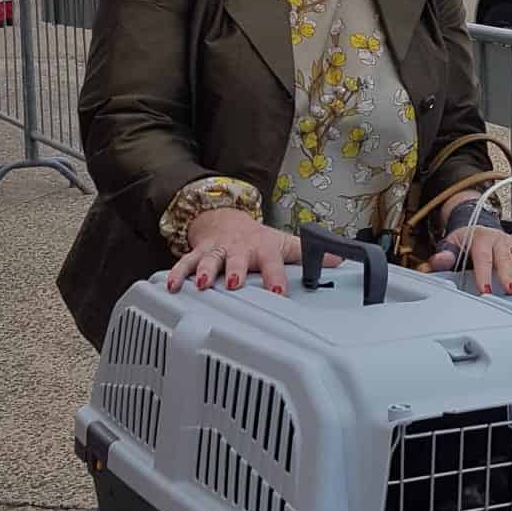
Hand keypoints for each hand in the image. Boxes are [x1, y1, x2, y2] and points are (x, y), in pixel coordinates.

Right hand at [167, 209, 334, 295]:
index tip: (277, 291)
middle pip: (236, 259)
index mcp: (262, 249)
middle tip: (234, 282)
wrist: (226, 219)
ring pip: (209, 261)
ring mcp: (217, 252)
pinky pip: (184, 263)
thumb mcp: (285, 243)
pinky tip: (172, 286)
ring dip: (204, 272)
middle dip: (234, 270)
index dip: (275, 277)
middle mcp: (239, 249)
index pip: (271, 263)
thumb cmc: (258, 238)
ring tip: (201, 284)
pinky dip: (177, 274)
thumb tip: (339, 259)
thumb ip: (309, 253)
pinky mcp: (198, 254)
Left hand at [429, 224, 511, 296]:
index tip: (486, 290)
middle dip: (509, 275)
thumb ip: (445, 254)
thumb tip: (440, 260)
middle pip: (505, 258)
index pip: (483, 257)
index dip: (484, 274)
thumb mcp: (450, 244)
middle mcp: (499, 240)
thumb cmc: (465, 240)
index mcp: (481, 238)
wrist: (478, 226)